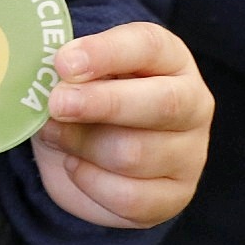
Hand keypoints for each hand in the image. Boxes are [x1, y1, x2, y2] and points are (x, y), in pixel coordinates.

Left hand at [30, 21, 213, 228]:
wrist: (91, 150)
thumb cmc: (85, 98)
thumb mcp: (76, 74)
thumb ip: (70, 69)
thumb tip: (52, 78)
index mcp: (170, 59)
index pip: (149, 46)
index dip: (106, 52)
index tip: (63, 62)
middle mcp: (192, 104)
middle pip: (161, 104)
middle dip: (102, 104)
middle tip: (56, 104)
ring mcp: (190, 154)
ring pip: (135, 155)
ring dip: (82, 145)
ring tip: (53, 133)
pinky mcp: (174, 197)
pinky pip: (129, 197)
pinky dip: (90, 182)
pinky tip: (74, 166)